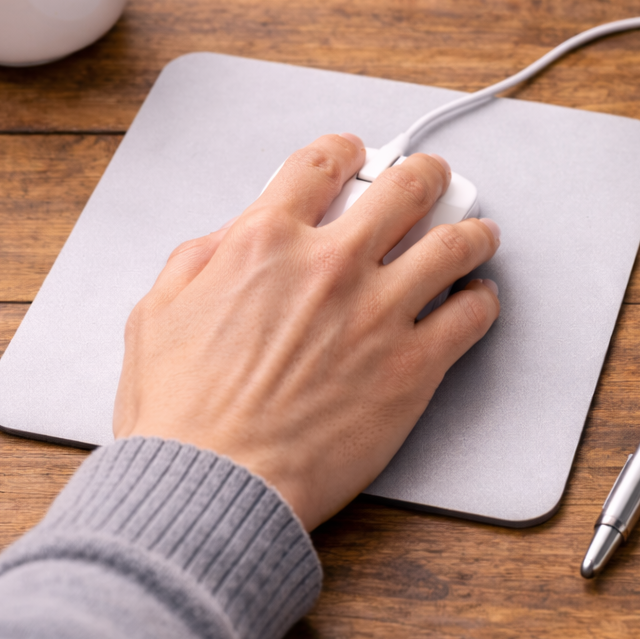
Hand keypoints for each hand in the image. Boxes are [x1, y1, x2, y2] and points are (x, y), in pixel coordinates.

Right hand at [112, 133, 500, 530]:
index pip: (320, 164)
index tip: (355, 156)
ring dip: (473, 230)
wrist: (215, 487)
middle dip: (425, 174)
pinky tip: (478, 300)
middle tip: (431, 179)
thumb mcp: (157, 313)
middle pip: (406, 187)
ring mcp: (379, 312)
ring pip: (455, 244)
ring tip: (479, 233)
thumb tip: (232, 237)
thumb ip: (199, 259)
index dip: (344, 151)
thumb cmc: (182, 414)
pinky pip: (472, 315)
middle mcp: (331, 265)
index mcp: (265, 242)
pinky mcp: (413, 367)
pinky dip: (482, 300)